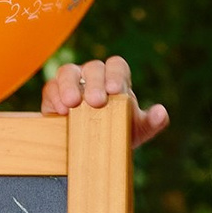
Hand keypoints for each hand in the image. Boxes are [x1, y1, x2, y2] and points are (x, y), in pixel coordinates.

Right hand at [41, 54, 168, 145]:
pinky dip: (55, 96)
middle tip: (96, 102)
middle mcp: (93, 77)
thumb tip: (160, 112)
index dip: (115, 74)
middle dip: (95, 83)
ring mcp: (72, 83)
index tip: (114, 90)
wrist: (94, 147)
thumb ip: (152, 122)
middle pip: (93, 67)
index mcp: (115, 80)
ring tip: (72, 104)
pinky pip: (51, 88)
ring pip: (68, 71)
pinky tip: (60, 111)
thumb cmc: (118, 132)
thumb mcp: (138, 131)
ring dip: (70, 85)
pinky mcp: (54, 95)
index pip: (116, 65)